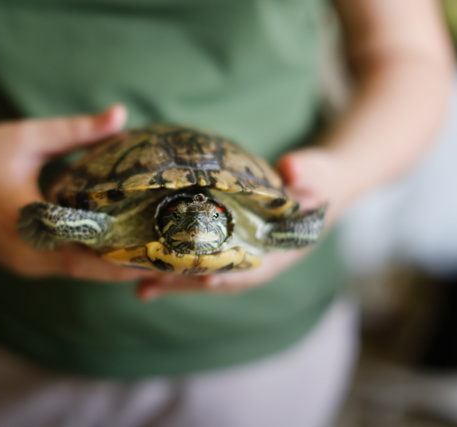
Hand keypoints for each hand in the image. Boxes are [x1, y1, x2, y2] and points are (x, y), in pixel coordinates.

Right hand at [0, 105, 155, 280]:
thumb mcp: (27, 138)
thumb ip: (76, 131)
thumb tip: (121, 116)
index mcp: (25, 225)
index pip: (84, 252)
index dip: (122, 255)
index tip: (158, 250)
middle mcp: (25, 255)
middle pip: (86, 269)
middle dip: (125, 264)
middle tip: (164, 253)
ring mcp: (23, 263)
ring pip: (76, 271)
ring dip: (109, 263)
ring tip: (149, 249)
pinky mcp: (22, 260)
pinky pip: (63, 265)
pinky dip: (90, 258)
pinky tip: (115, 243)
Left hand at [136, 147, 345, 299]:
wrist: (315, 187)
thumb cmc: (319, 181)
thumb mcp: (319, 174)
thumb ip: (309, 173)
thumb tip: (293, 169)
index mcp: (282, 250)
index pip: (256, 268)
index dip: (232, 276)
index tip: (205, 281)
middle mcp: (257, 259)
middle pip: (219, 277)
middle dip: (186, 284)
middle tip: (149, 285)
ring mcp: (239, 254)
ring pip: (204, 274)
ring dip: (172, 281)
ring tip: (138, 287)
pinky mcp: (224, 246)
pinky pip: (197, 260)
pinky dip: (173, 266)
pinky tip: (144, 271)